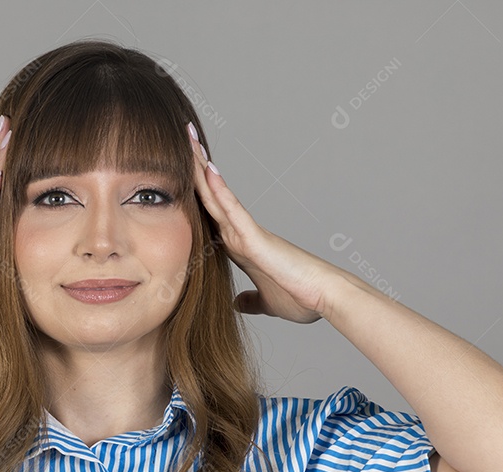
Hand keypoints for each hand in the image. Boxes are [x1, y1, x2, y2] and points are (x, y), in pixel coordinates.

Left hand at [186, 122, 342, 323]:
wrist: (324, 298)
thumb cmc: (301, 297)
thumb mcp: (266, 301)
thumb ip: (251, 300)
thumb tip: (239, 303)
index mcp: (238, 246)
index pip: (209, 214)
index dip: (193, 193)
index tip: (177, 173)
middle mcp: (239, 234)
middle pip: (208, 195)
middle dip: (193, 168)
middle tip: (180, 137)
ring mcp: (246, 232)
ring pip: (216, 194)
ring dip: (200, 167)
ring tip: (187, 136)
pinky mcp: (254, 237)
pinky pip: (232, 209)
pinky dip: (218, 190)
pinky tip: (205, 169)